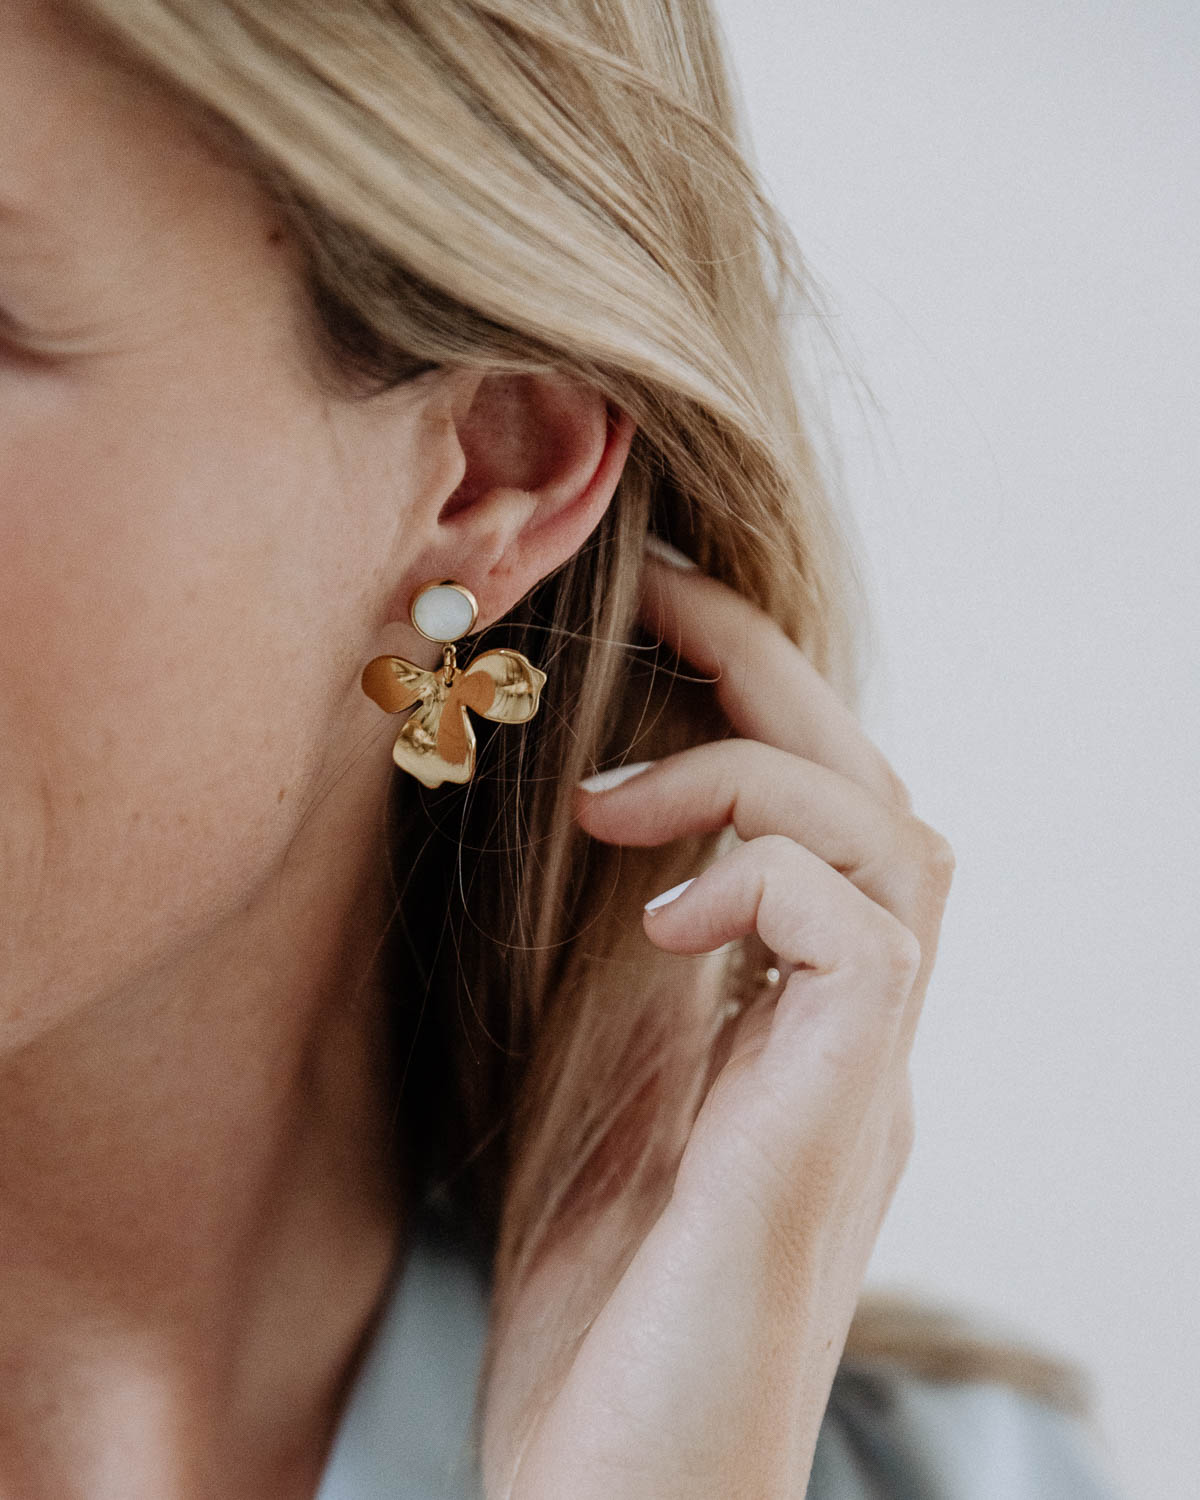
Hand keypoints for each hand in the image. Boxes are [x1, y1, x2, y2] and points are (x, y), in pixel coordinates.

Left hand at [482, 557, 954, 1498]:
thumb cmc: (600, 1297)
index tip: (652, 604)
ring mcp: (864, 1073)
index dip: (747, 689)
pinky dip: (760, 876)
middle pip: (878, 794)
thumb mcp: (596, 1079)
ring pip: (896, 842)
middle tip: (665, 594)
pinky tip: (660, 914)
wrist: (623, 1484)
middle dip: (774, 675)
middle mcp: (854, 1030)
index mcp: (792, 1016)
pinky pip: (860, 931)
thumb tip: (625, 815)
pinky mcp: (846, 1114)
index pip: (817, 811)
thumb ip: (636, 954)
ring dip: (762, 771)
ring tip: (621, 800)